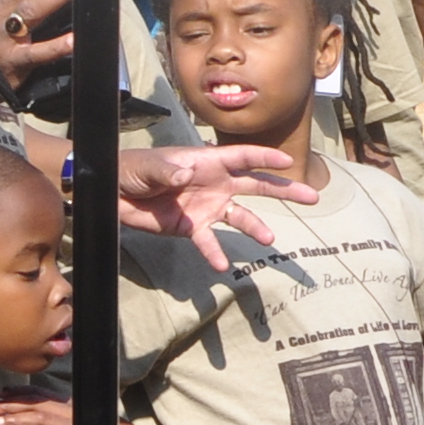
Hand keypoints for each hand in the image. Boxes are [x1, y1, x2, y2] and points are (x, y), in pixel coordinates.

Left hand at [115, 144, 305, 273]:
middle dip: (285, 191)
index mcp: (206, 163)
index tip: (287, 161)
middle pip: (257, 186)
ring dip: (256, 227)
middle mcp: (214, 183)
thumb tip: (185, 176)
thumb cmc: (131, 169)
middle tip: (312, 197)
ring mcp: (206, 206)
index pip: (243, 158)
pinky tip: (222, 266)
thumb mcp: (148, 166)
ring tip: (269, 239)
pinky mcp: (192, 227)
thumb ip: (168, 171)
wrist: (112, 194)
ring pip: (241, 217)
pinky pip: (210, 242)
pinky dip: (216, 253)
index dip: (265, 158)